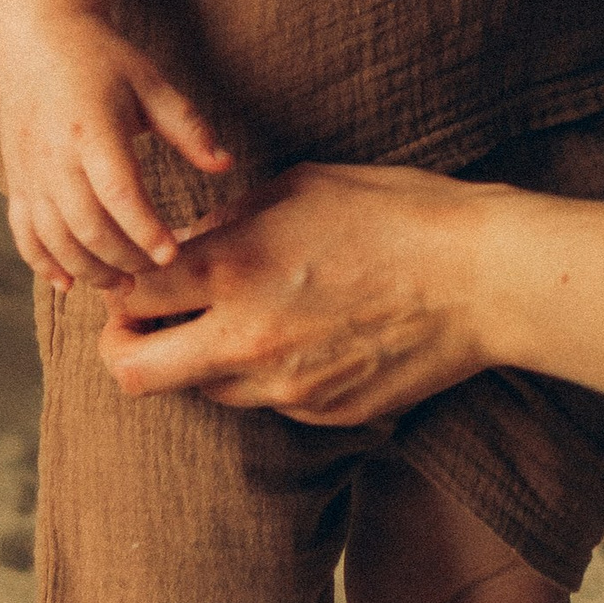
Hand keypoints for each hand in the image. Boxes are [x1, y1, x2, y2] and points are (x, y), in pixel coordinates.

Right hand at [0, 15, 233, 291]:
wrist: (36, 40)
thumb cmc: (103, 61)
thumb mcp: (151, 83)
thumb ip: (188, 127)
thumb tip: (226, 165)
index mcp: (93, 129)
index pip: (118, 192)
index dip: (144, 229)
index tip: (171, 254)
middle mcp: (55, 155)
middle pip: (86, 225)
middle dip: (122, 258)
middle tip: (153, 271)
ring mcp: (30, 171)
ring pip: (54, 237)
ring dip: (87, 268)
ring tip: (122, 283)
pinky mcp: (16, 180)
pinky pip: (24, 233)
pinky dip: (43, 263)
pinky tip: (68, 282)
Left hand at [96, 162, 492, 423]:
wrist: (483, 279)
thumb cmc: (396, 213)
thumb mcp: (301, 187)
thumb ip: (230, 219)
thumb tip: (189, 241)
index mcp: (232, 269)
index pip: (128, 295)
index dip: (120, 287)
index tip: (135, 279)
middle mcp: (245, 339)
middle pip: (134, 374)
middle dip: (124, 349)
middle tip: (145, 326)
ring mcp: (284, 388)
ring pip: (202, 391)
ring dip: (202, 360)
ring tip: (243, 320)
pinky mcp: (322, 415)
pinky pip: (267, 401)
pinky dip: (267, 374)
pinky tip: (308, 335)